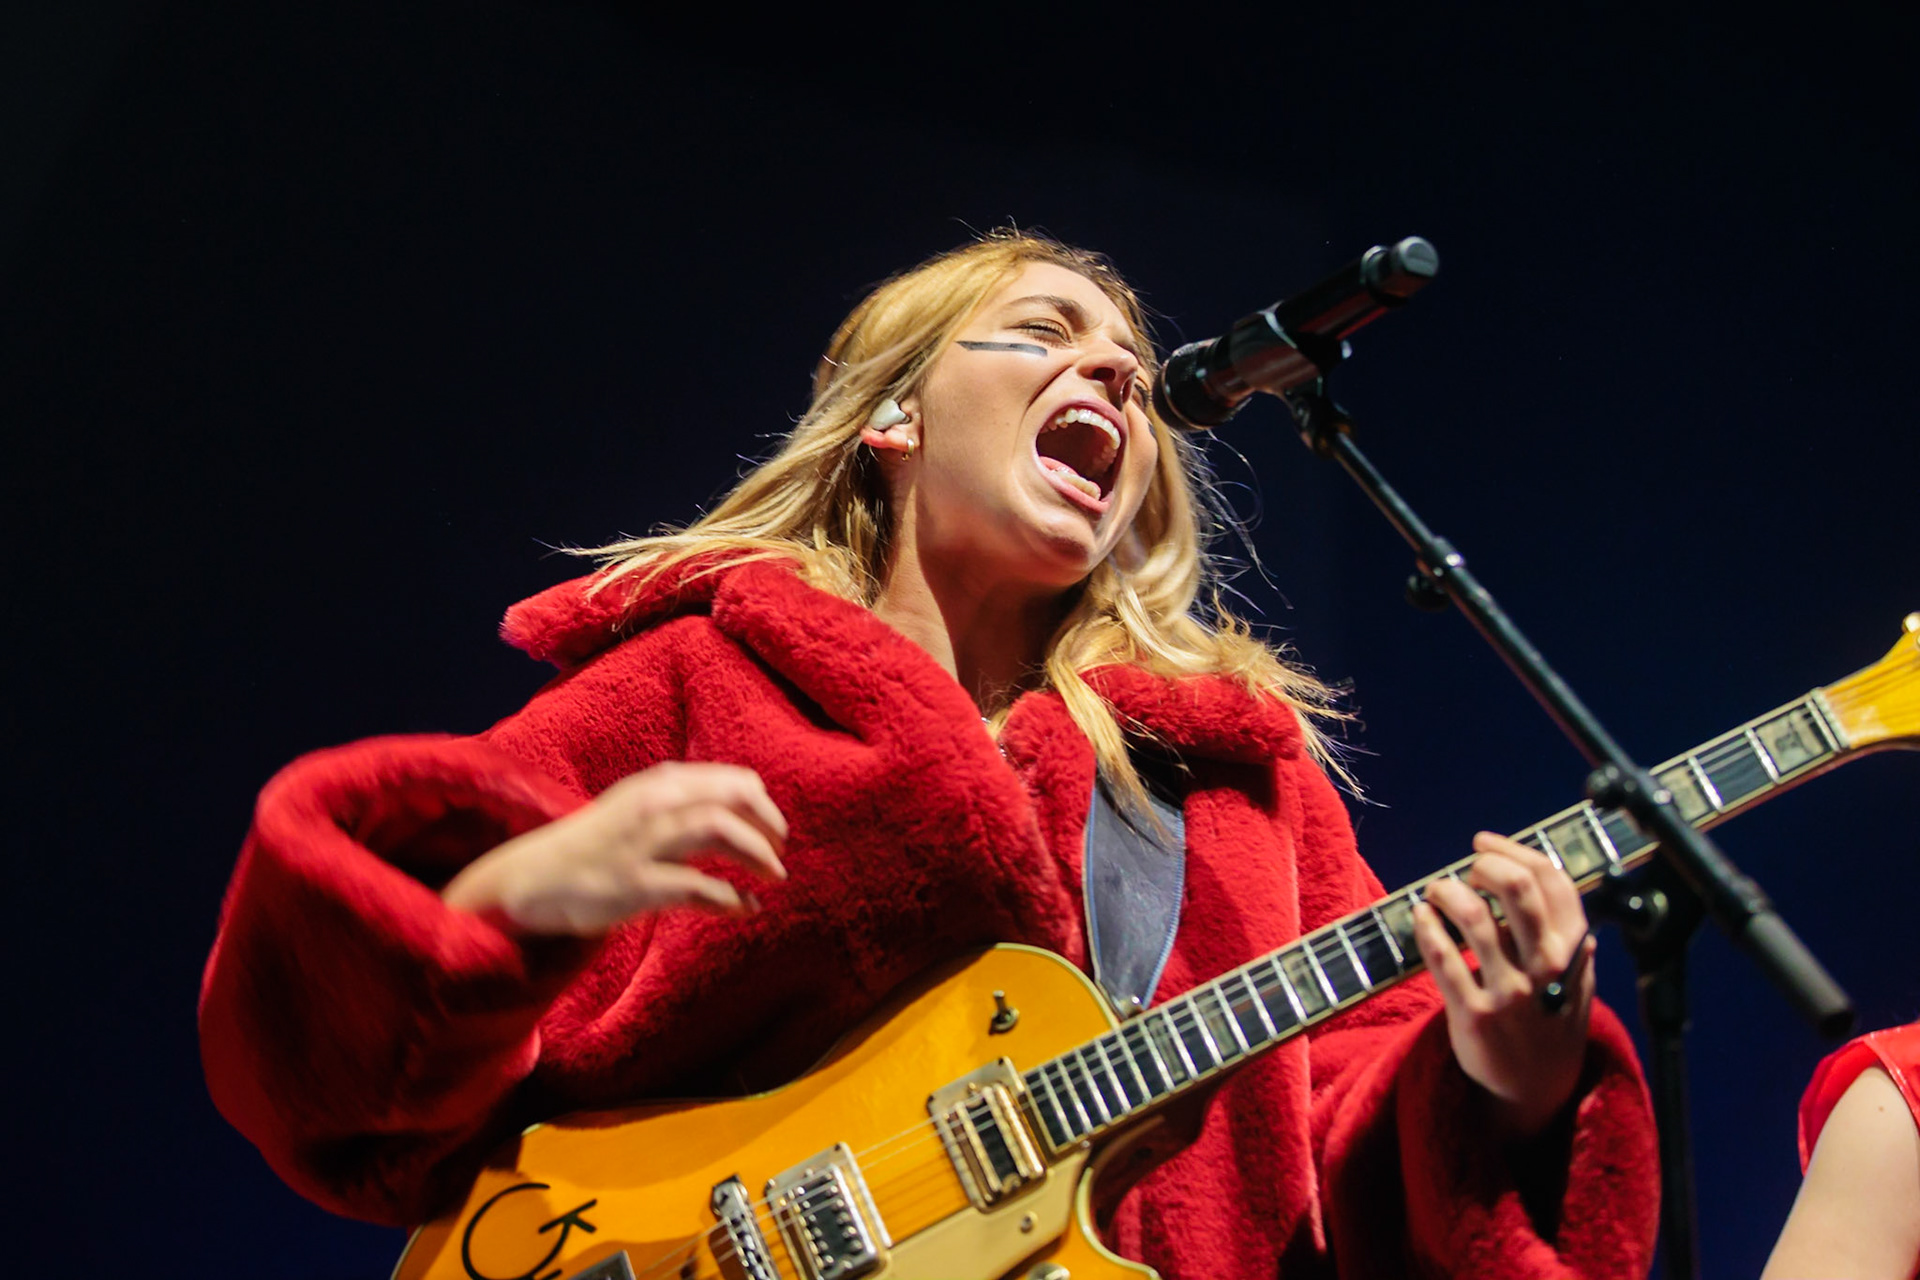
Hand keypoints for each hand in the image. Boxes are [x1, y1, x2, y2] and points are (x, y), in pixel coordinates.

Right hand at [441, 762, 787, 935]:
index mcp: (657, 784)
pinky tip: (747, 908)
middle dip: (766, 824)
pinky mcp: (635, 885)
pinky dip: (731, 898)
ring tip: (775, 875)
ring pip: (719, 831)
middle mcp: (652, 805)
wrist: (534, 879)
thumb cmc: (595, 844)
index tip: (774, 826)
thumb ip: (680, 801)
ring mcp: (643, 843)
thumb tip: (741, 808)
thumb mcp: (635, 806)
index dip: (762, 803)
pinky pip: (699, 887)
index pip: (730, 780)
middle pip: (731, 799)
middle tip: (780, 850)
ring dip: (756, 854)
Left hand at [1412, 831, 1595, 1139]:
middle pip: (1517, 889)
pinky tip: (1420, 917)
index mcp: (1573, 950)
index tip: (1484, 844)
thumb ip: (1571, 940)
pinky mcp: (1475, 1014)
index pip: (1553, 881)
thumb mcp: (1575, 982)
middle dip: (1485, 864)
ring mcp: (1510, 992)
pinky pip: (1443, 958)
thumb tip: (1564, 896)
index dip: (1514, 851)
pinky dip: (1427, 927)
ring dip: (1447, 892)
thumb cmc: (1550, 1026)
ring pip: (1474, 918)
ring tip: (1437, 891)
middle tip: (1466, 868)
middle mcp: (1546, 967)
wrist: (1535, 1092)